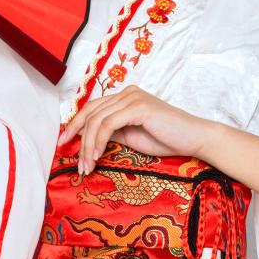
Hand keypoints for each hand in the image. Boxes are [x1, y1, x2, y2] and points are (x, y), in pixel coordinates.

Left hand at [57, 85, 215, 172]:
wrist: (194, 139)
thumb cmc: (166, 139)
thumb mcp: (132, 136)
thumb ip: (112, 133)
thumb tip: (89, 141)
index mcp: (124, 97)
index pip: (92, 108)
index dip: (74, 125)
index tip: (64, 143)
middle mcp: (126, 92)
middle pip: (90, 114)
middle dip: (78, 139)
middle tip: (77, 164)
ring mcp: (132, 97)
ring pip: (96, 120)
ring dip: (88, 146)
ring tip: (87, 166)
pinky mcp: (138, 107)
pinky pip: (108, 124)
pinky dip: (99, 141)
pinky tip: (98, 156)